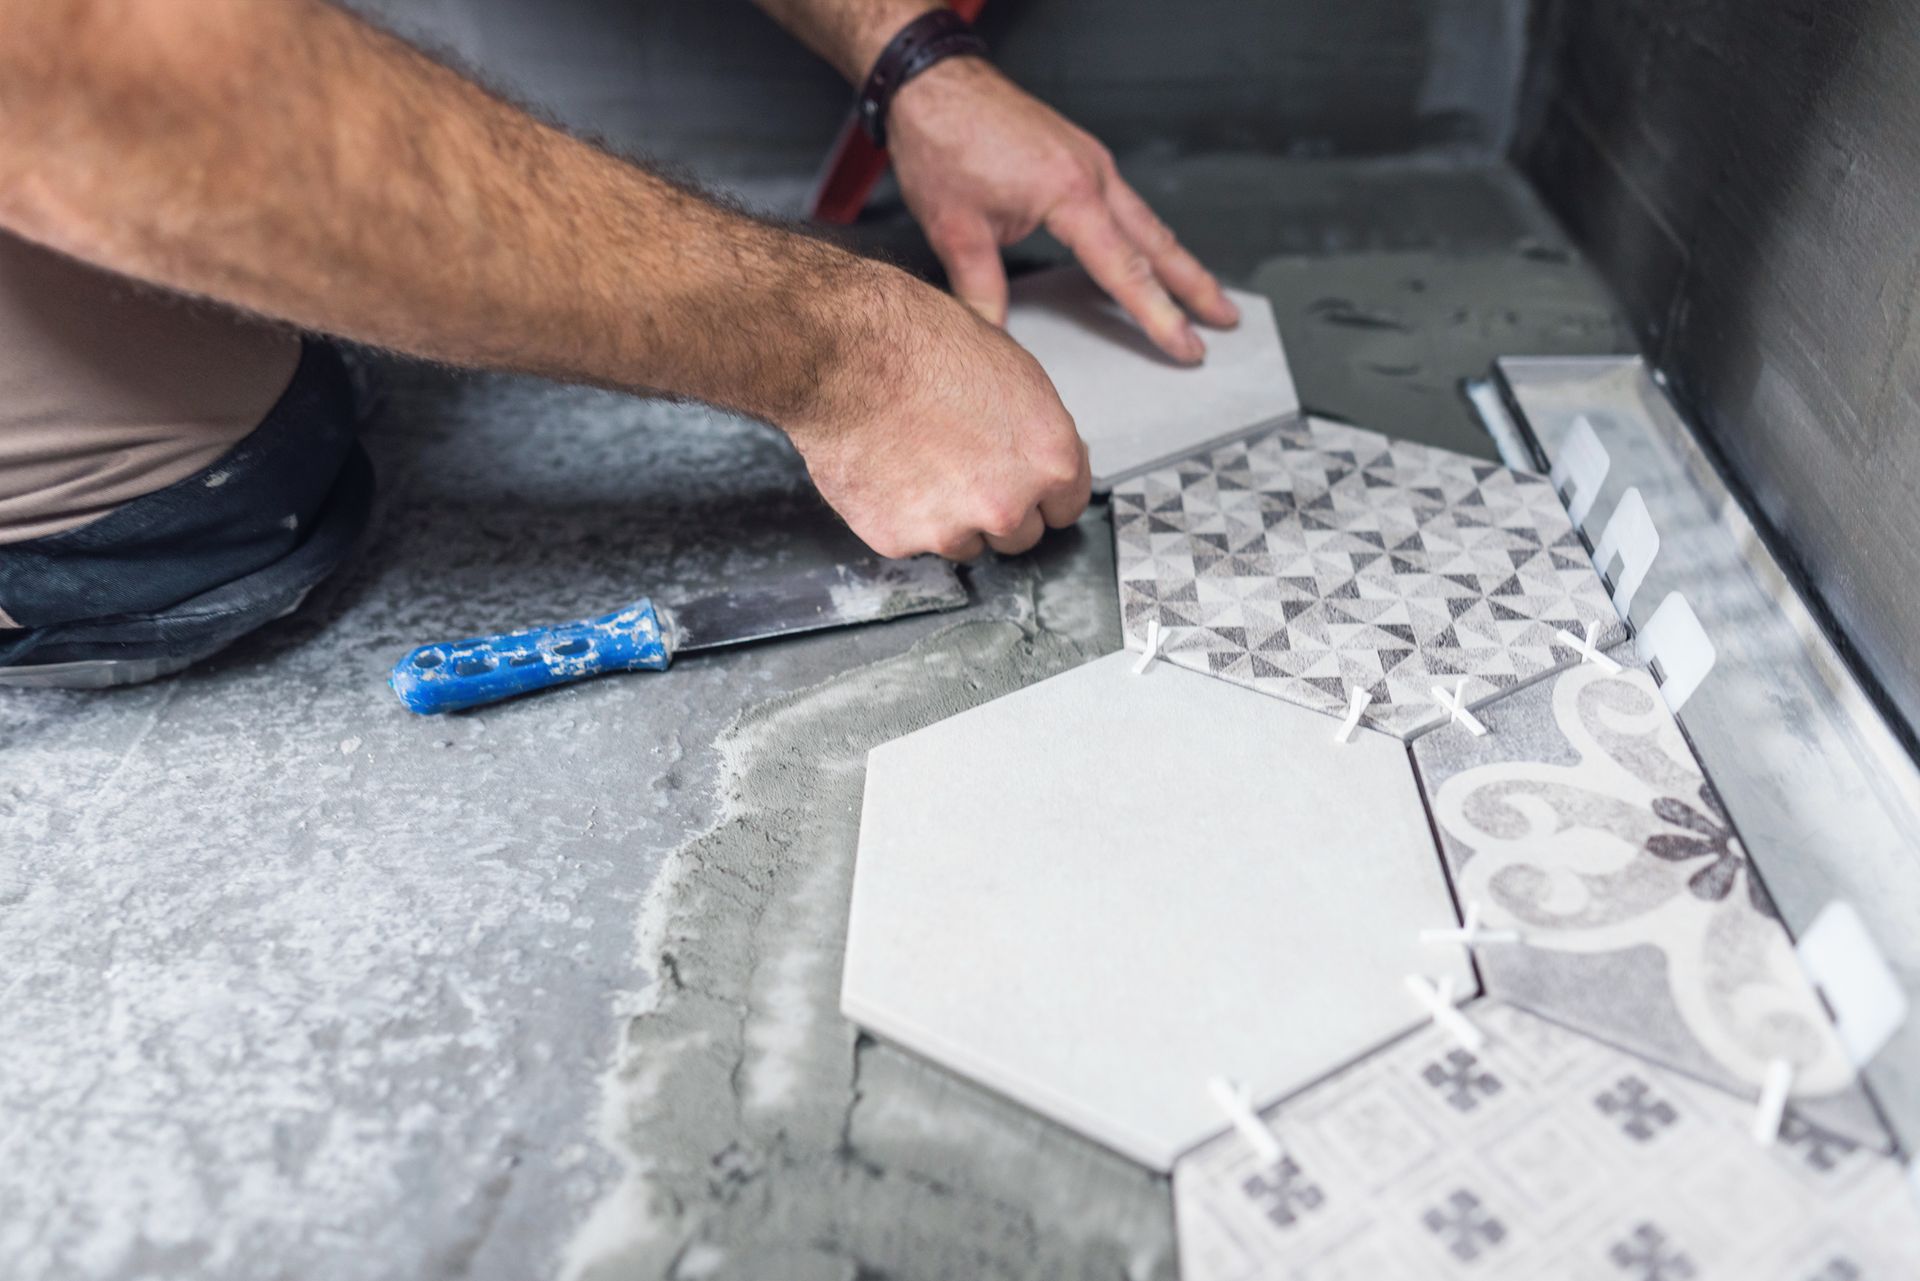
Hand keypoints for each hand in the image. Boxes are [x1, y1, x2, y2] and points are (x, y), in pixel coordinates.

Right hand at [783, 261, 1090, 559]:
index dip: (1041, 493)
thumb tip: (1032, 443)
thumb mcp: (1009, 367)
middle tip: (965, 469)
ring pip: (966, 544)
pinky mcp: (901, 541)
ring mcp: (954, 529)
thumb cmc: (920, 345)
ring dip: (950, 518)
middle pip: (1020, 536)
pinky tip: (890, 470)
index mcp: (1050, 459)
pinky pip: (912, 539)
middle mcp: (1008, 504)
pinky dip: (901, 515)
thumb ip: (1031, 425)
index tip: (1024, 485)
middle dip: (998, 510)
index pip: (1066, 508)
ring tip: (921, 463)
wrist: (846, 355)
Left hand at [885, 57, 1238, 362]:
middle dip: (1195, 284)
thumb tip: (994, 339)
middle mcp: (1092, 173)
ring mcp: (1089, 160)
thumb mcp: (956, 228)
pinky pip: (1125, 202)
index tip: (1185, 344)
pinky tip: (1149, 249)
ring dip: (1178, 258)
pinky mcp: (1078, 155)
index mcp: (1070, 192)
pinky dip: (1146, 232)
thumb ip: (981, 290)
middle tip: (1225, 318)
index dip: (1157, 314)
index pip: (1125, 268)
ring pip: (1147, 220)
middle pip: (1158, 241)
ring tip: (1204, 292)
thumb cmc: (944, 139)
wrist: (935, 82)